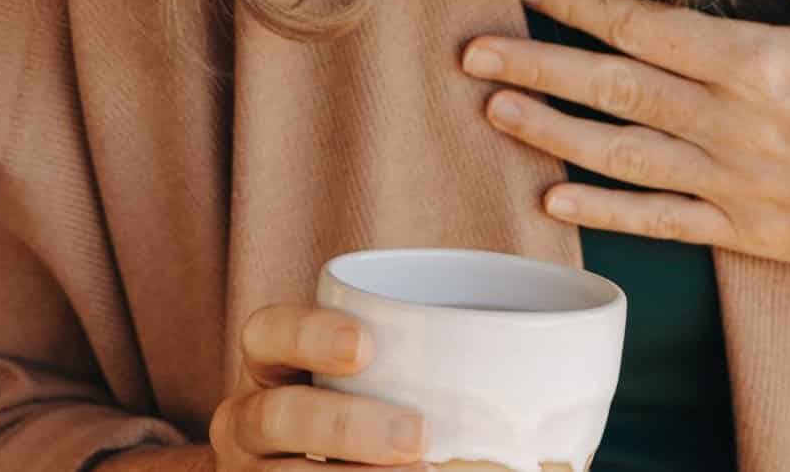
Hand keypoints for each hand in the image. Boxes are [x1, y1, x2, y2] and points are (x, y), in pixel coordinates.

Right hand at [208, 303, 431, 469]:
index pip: (266, 332)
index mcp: (267, 365)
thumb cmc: (357, 407)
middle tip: (420, 436)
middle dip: (347, 427)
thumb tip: (545, 338)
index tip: (366, 345)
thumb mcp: (363, 377)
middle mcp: (244, 421)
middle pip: (277, 416)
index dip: (308, 334)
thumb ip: (418, 357)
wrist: (309, 467)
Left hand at [460, 0, 789, 280]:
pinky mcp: (745, 234)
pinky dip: (605, 213)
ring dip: (552, 134)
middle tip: (470, 55)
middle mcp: (734, 127)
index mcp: (760, 64)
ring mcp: (734, 187)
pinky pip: (661, 222)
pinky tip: (555, 200)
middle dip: (537, 68)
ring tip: (493, 112)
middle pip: (614, 89)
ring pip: (622, 157)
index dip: (579, 3)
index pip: (645, 26)